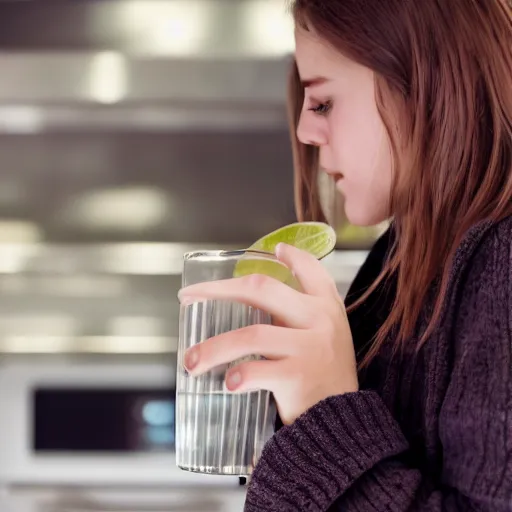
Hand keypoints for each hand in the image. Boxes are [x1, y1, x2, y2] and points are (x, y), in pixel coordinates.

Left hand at [178, 243, 357, 424]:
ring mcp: (311, 346)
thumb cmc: (325, 378)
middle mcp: (321, 319)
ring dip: (213, 348)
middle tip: (188, 297)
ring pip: (251, 334)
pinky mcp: (300, 375)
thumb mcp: (325, 337)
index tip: (277, 250)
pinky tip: (228, 383)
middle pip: (262, 288)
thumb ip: (299, 316)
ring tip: (191, 362)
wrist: (344, 424)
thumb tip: (254, 296)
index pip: (313, 269)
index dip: (294, 256)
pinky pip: (258, 370)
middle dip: (218, 290)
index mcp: (327, 307)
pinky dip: (238, 377)